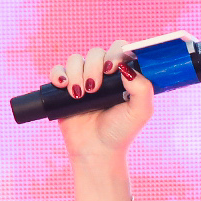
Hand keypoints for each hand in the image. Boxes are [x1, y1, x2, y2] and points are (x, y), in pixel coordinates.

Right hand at [50, 39, 155, 160]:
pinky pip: (57, 71)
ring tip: (79, 95)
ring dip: (76, 74)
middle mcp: (103, 74)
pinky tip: (63, 86)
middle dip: (94, 68)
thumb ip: (143, 89)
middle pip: (96, 53)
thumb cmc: (121, 131)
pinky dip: (58, 75)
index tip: (112, 69)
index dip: (115, 53)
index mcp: (123, 75)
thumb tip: (127, 67)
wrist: (97, 150)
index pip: (120, 50)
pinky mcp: (65, 88)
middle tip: (95, 89)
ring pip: (75, 60)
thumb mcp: (140, 111)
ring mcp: (83, 80)